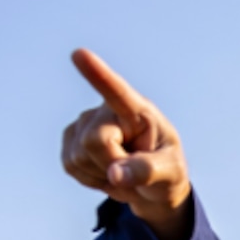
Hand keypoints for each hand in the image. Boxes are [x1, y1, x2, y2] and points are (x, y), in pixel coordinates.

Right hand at [61, 49, 190, 239]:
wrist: (150, 185)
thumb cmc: (165, 171)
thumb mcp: (170, 173)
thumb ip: (147, 171)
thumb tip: (115, 174)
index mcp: (138, 111)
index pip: (117, 91)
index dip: (97, 73)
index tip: (79, 54)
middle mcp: (107, 110)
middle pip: (94, 142)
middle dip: (112, 165)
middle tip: (133, 169)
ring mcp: (84, 122)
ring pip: (78, 157)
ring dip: (101, 174)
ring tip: (121, 170)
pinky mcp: (69, 139)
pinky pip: (70, 166)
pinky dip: (89, 179)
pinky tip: (105, 172)